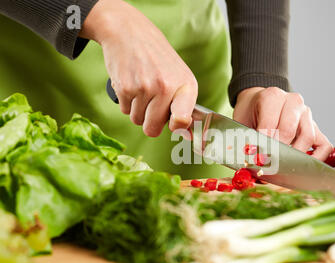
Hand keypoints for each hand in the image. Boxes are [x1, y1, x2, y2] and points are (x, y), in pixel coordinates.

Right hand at [79, 0, 197, 136]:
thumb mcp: (179, 76)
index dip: (177, 128)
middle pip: (153, 129)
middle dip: (150, 121)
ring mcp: (145, 88)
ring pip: (137, 120)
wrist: (129, 32)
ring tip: (141, 87)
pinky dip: (126, 101)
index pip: (183, 119)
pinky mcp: (125, 88)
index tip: (174, 125)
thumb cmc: (157, 58)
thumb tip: (187, 135)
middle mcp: (166, 87)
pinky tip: (131, 83)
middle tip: (151, 102)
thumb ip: (184, 105)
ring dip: (137, 109)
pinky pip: (124, 110)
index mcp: (186, 85)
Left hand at [233, 87, 332, 160]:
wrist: (259, 102)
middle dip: (276, 153)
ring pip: (307, 138)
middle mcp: (293, 102)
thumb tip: (250, 165)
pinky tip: (304, 167)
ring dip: (294, 156)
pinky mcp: (316, 127)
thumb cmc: (251, 114)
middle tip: (268, 167)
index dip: (262, 146)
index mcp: (272, 97)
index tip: (256, 161)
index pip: (269, 125)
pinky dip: (317, 158)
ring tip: (282, 167)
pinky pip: (324, 145)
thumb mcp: (241, 122)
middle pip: (288, 131)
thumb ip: (246, 140)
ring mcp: (307, 114)